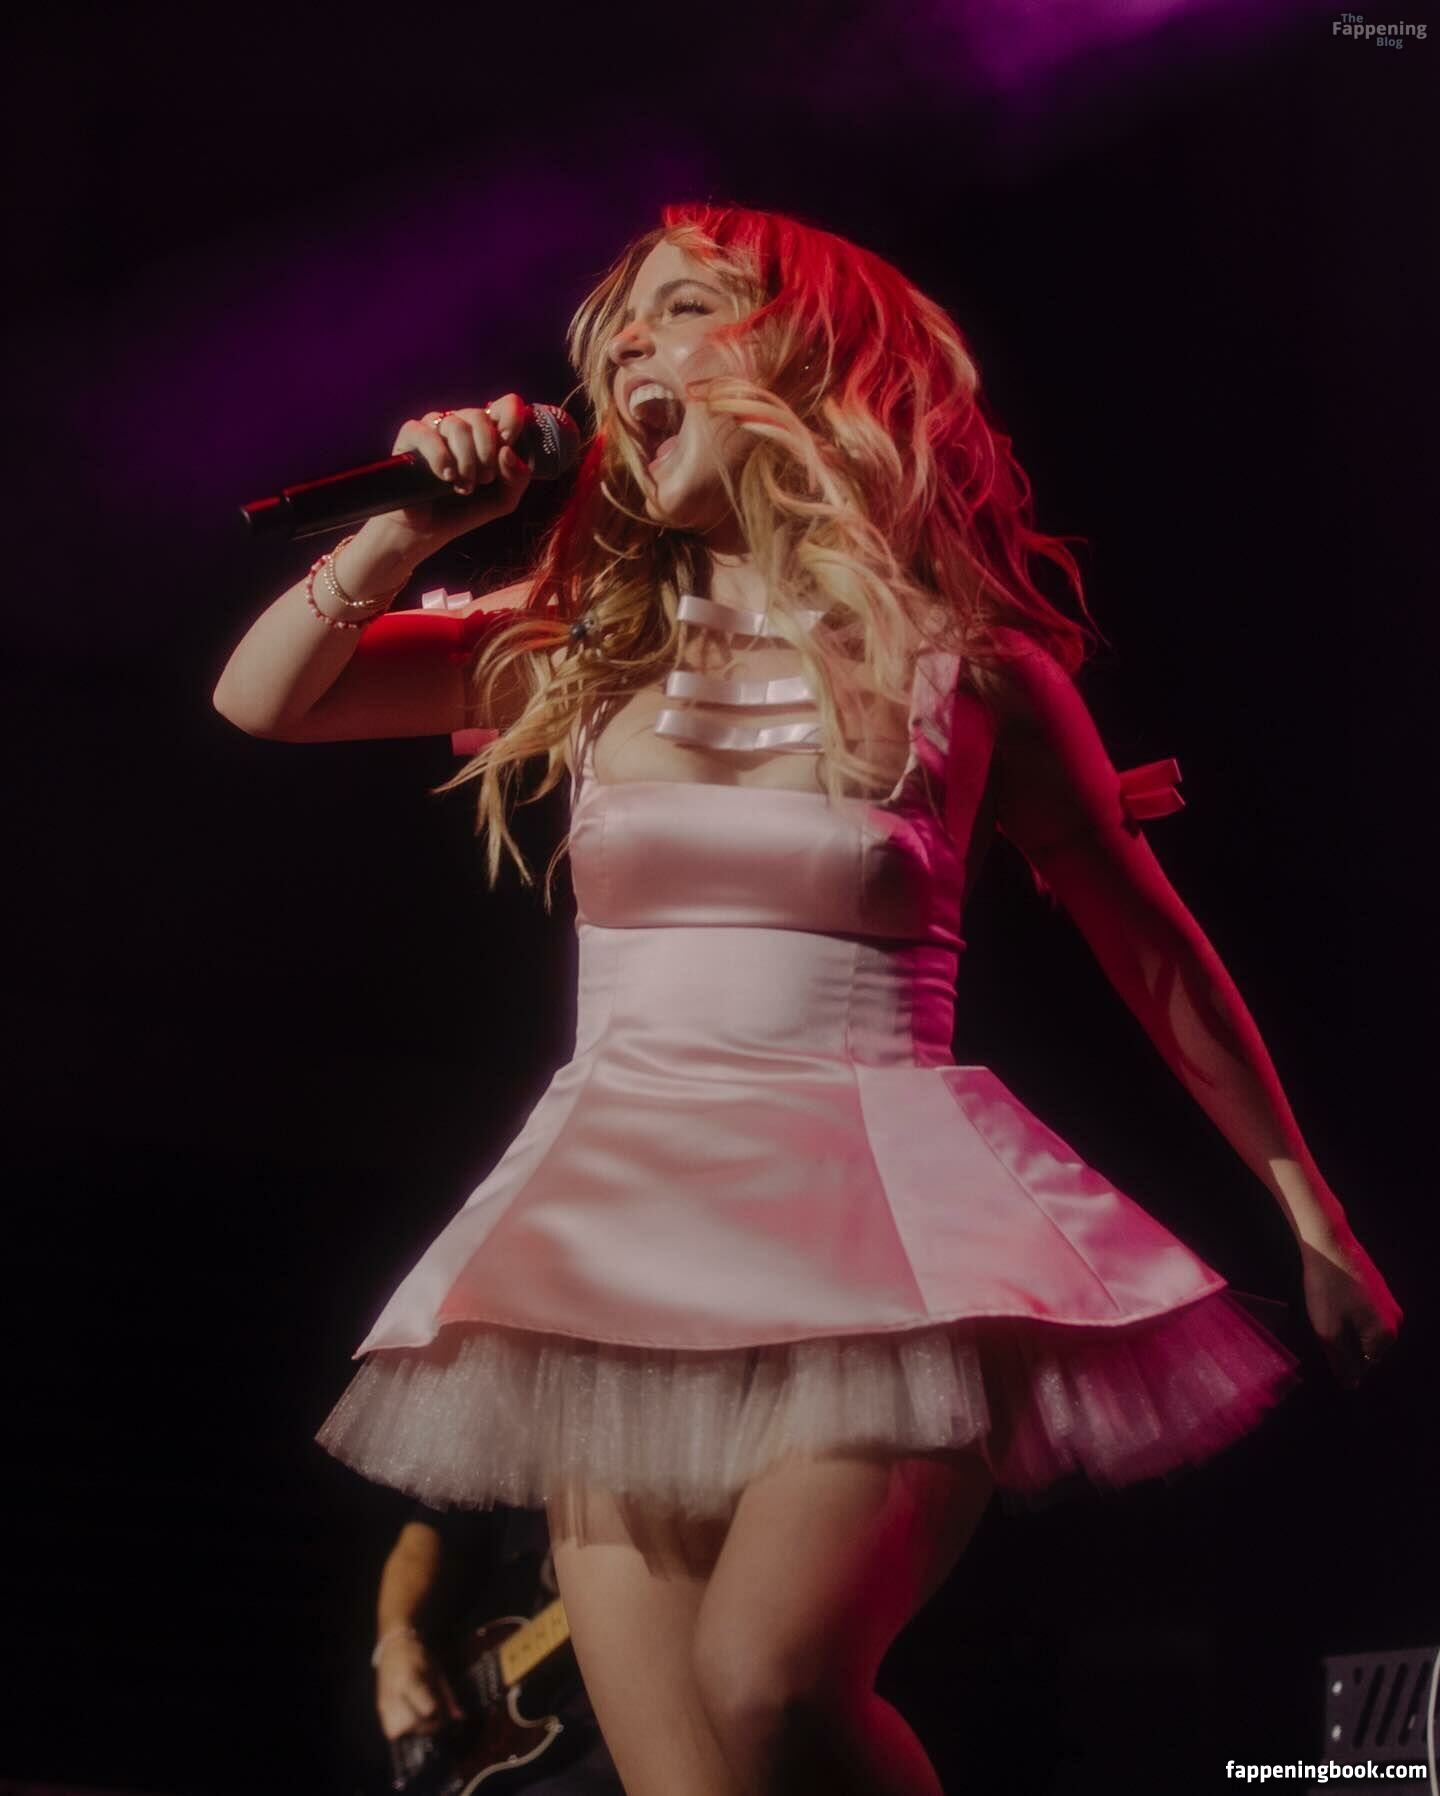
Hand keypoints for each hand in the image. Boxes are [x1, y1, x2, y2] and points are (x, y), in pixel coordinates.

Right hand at [375, 1631, 464, 1741]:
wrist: (394, 1647)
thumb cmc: (419, 1656)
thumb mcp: (437, 1672)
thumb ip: (447, 1697)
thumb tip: (460, 1718)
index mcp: (410, 1681)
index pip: (427, 1709)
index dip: (439, 1716)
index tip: (445, 1714)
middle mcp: (393, 1694)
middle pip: (412, 1725)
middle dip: (426, 1727)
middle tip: (434, 1719)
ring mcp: (384, 1703)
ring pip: (398, 1731)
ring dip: (412, 1731)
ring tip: (422, 1720)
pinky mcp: (379, 1708)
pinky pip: (391, 1730)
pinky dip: (403, 1730)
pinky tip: (411, 1719)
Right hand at [384, 394, 535, 552]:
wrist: (429, 529)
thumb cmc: (466, 509)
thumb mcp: (503, 499)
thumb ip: (517, 478)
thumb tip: (508, 452)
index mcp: (487, 432)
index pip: (506, 404)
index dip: (512, 420)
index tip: (509, 445)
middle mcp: (461, 423)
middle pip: (480, 416)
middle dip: (486, 453)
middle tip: (483, 480)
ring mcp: (435, 427)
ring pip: (456, 425)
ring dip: (466, 460)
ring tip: (464, 486)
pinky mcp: (411, 436)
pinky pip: (427, 434)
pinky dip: (440, 458)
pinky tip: (445, 477)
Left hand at [1297, 1222, 1402, 1389]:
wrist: (1329, 1244)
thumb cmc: (1328, 1290)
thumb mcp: (1329, 1332)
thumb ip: (1342, 1362)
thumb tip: (1352, 1386)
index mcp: (1387, 1335)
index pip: (1364, 1364)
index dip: (1340, 1356)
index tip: (1324, 1338)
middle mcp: (1395, 1320)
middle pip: (1365, 1345)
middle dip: (1343, 1340)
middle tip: (1323, 1321)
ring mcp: (1388, 1302)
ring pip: (1362, 1327)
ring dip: (1343, 1324)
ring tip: (1326, 1308)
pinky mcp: (1378, 1287)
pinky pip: (1362, 1311)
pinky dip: (1346, 1310)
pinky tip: (1330, 1297)